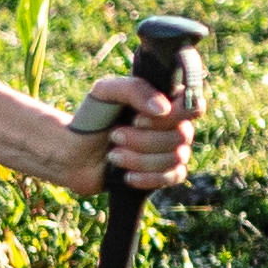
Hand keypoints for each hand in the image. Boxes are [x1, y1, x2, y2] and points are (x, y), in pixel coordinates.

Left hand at [67, 70, 201, 192]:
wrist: (74, 152)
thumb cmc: (93, 117)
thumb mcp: (105, 92)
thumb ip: (134, 89)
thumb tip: (163, 108)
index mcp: (166, 101)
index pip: (193, 106)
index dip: (174, 115)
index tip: (138, 118)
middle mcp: (175, 125)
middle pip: (181, 135)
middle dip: (143, 139)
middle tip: (114, 136)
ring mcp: (171, 150)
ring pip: (175, 158)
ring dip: (139, 158)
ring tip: (113, 155)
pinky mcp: (164, 173)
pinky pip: (174, 176)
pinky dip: (149, 178)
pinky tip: (127, 176)